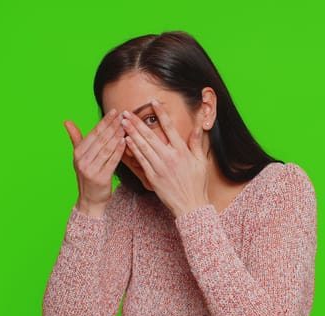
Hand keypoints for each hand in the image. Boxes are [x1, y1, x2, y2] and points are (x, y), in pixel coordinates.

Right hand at [64, 109, 125, 216]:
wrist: (90, 199)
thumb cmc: (88, 174)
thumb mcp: (80, 156)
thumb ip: (76, 138)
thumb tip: (66, 121)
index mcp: (78, 153)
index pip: (93, 134)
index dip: (104, 122)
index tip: (114, 111)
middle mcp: (82, 161)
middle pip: (100, 139)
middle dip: (112, 126)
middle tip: (123, 115)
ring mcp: (91, 170)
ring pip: (107, 149)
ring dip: (117, 136)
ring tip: (126, 126)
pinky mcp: (101, 178)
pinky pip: (112, 161)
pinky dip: (119, 150)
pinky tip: (125, 141)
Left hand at [121, 100, 208, 217]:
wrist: (191, 205)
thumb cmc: (197, 184)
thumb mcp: (201, 162)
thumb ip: (196, 144)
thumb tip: (197, 127)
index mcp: (182, 151)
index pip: (170, 127)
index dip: (161, 113)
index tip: (153, 102)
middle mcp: (170, 157)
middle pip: (151, 135)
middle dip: (137, 122)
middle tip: (127, 112)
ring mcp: (160, 167)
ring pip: (142, 147)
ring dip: (131, 133)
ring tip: (122, 123)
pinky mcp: (152, 177)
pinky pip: (140, 161)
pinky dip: (132, 150)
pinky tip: (125, 141)